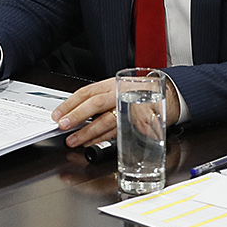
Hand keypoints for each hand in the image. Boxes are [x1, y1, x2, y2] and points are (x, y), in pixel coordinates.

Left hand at [52, 77, 183, 148]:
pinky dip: (103, 138)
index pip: (86, 92)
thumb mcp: (118, 89)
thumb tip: (75, 114)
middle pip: (95, 103)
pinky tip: (91, 143)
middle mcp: (119, 93)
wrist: (169, 94)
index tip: (58, 114)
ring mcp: (130, 107)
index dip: (70, 103)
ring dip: (88, 132)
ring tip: (74, 140)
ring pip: (106, 120)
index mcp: (112, 83)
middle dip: (77, 116)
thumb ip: (100, 100)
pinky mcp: (138, 121)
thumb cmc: (139, 93)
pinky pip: (117, 131)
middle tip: (63, 126)